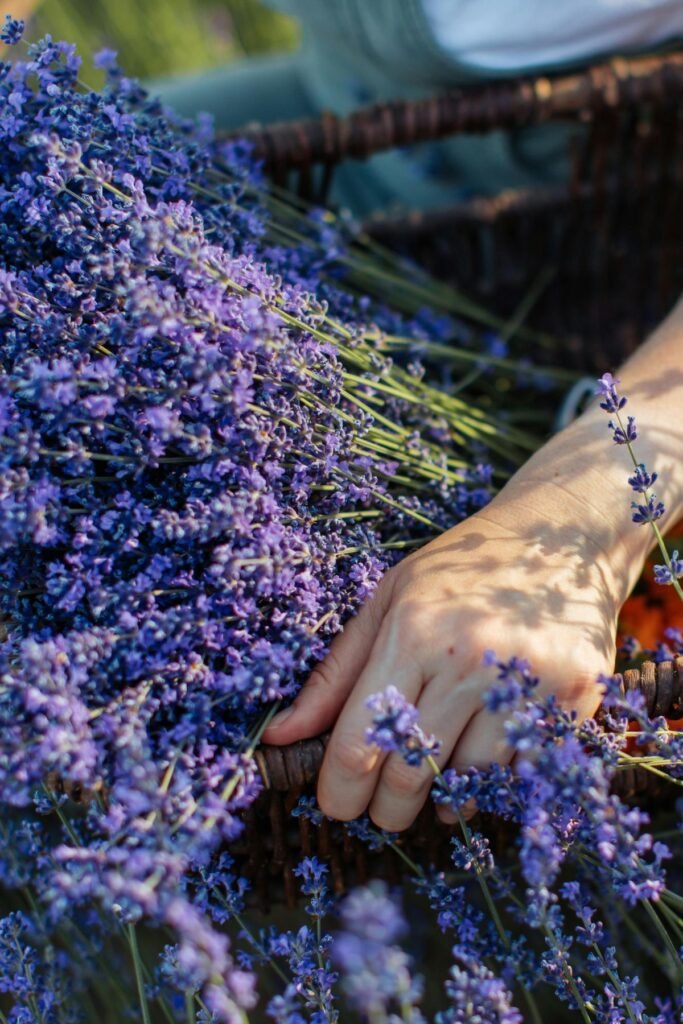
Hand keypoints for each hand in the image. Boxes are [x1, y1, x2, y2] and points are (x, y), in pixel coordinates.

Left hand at [263, 485, 622, 830]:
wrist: (561, 537)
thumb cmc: (460, 571)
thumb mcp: (387, 603)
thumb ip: (335, 674)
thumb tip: (279, 734)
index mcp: (413, 631)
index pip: (360, 741)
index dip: (339, 790)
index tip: (336, 805)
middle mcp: (469, 659)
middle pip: (411, 774)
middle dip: (386, 809)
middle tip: (383, 810)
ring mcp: (526, 680)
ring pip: (468, 782)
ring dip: (444, 799)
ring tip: (437, 780)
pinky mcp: (575, 698)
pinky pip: (522, 775)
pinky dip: (496, 786)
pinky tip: (482, 766)